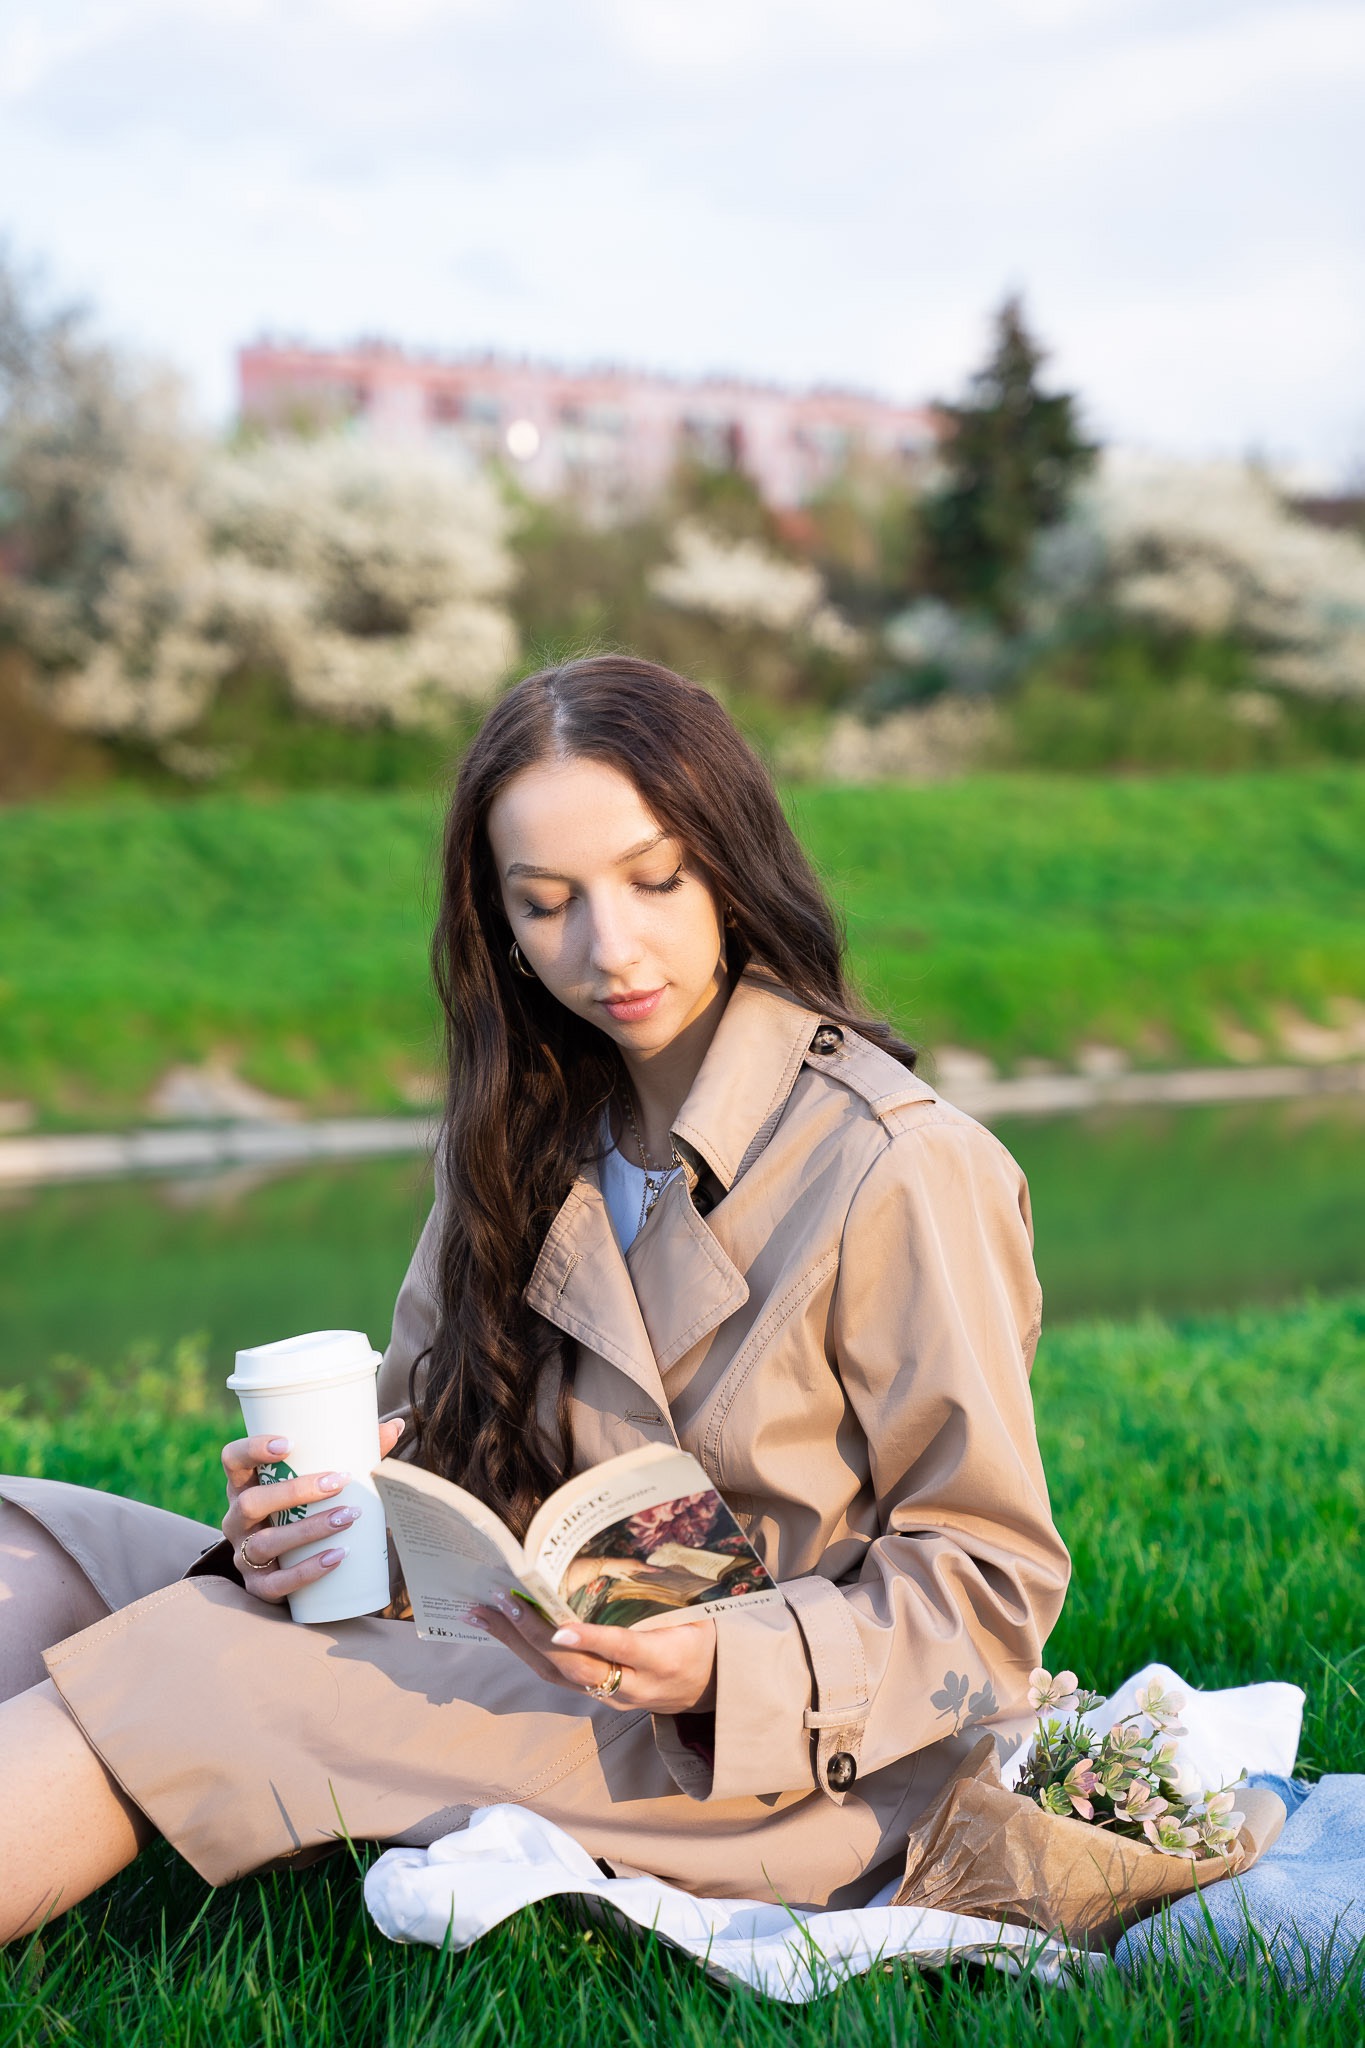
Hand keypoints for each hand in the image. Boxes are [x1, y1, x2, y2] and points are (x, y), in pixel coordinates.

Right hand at [220, 1418, 405, 1604]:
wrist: (285, 1566)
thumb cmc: (304, 1509)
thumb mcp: (316, 1482)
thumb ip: (353, 1454)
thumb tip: (395, 1426)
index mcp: (245, 1484)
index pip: (233, 1459)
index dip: (253, 1449)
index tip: (289, 1442)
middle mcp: (237, 1519)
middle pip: (250, 1502)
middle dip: (295, 1491)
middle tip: (339, 1481)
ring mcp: (243, 1555)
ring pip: (265, 1543)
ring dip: (309, 1529)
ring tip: (348, 1518)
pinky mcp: (258, 1586)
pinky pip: (277, 1582)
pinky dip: (308, 1570)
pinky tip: (337, 1557)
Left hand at [469, 1600, 716, 1715]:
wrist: (709, 1691)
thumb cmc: (702, 1639)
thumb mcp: (698, 1615)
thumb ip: (667, 1591)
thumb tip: (638, 1548)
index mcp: (663, 1660)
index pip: (622, 1651)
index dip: (591, 1640)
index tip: (559, 1626)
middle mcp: (633, 1686)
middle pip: (576, 1668)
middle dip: (535, 1635)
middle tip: (503, 1601)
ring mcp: (611, 1697)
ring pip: (555, 1675)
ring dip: (516, 1643)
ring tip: (482, 1614)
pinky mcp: (595, 1698)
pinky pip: (555, 1677)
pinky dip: (524, 1651)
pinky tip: (501, 1629)